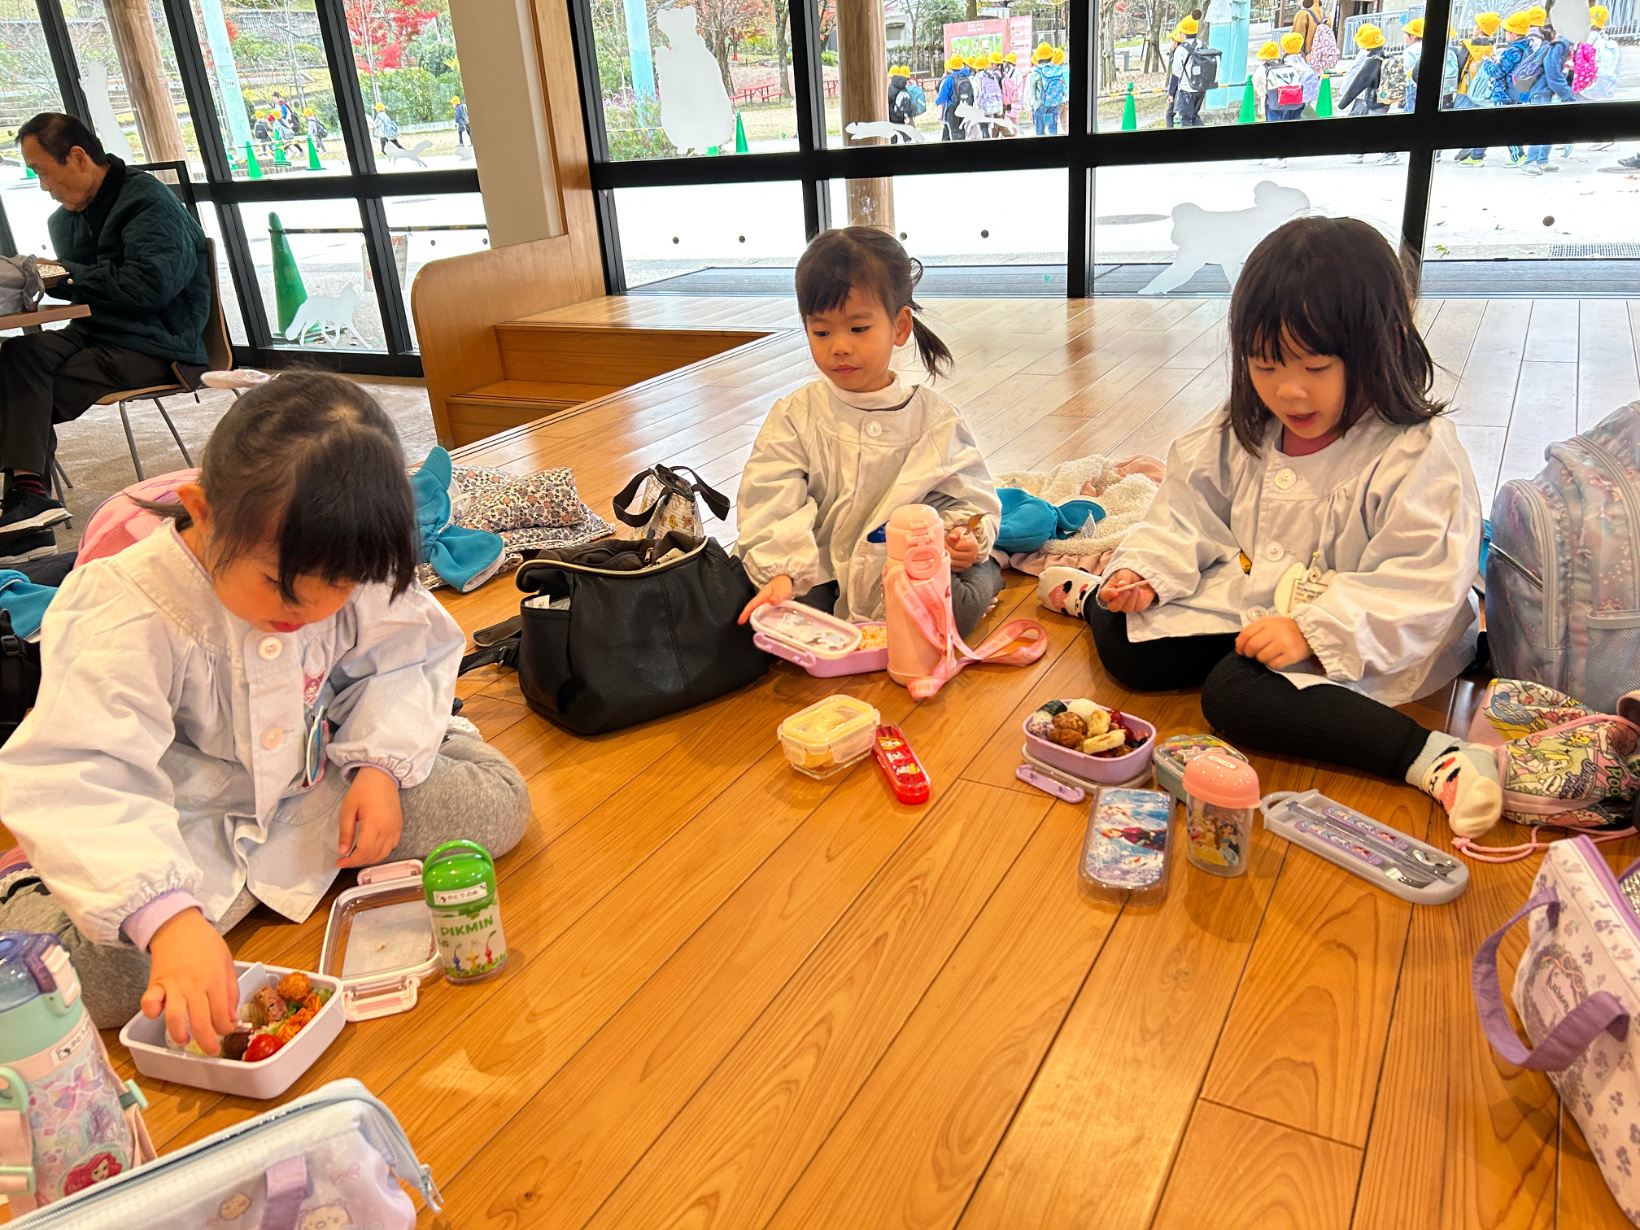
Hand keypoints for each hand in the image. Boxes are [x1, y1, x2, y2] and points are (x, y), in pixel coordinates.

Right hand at [142, 908, 237, 1053]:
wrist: (178, 926)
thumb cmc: (206, 944)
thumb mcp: (227, 962)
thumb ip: (230, 991)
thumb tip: (231, 1019)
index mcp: (215, 980)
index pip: (222, 1013)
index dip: (226, 1028)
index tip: (227, 1032)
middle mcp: (195, 986)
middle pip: (200, 1021)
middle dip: (207, 1042)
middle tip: (211, 1051)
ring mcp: (173, 986)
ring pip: (175, 1017)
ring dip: (179, 1034)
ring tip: (185, 1041)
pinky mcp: (155, 984)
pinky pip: (149, 1002)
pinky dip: (151, 1012)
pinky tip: (157, 1017)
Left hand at [337, 765, 403, 867]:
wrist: (381, 776)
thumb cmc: (362, 790)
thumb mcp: (348, 809)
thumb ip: (346, 832)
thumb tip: (343, 851)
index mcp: (374, 824)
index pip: (364, 851)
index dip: (351, 861)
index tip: (340, 862)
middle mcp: (388, 829)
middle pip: (374, 855)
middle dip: (358, 861)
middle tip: (345, 860)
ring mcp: (396, 828)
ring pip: (385, 853)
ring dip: (370, 859)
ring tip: (357, 856)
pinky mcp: (399, 826)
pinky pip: (392, 846)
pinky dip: (382, 852)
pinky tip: (371, 849)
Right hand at [738, 573, 793, 623]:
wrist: (785, 580)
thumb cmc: (781, 584)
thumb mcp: (781, 590)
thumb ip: (777, 596)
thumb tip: (772, 602)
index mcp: (762, 596)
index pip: (751, 605)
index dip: (745, 613)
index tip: (740, 621)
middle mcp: (762, 601)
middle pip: (753, 611)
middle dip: (751, 619)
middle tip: (752, 628)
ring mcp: (766, 605)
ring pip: (759, 613)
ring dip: (758, 621)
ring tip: (760, 629)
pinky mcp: (770, 607)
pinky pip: (766, 614)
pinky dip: (766, 620)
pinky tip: (769, 626)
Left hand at [947, 528, 979, 571]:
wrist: (967, 543)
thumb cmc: (961, 536)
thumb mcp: (959, 531)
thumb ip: (955, 533)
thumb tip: (951, 537)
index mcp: (973, 546)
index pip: (957, 546)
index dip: (950, 542)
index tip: (948, 539)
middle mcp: (972, 556)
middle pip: (954, 554)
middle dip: (946, 548)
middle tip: (944, 544)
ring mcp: (968, 564)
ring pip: (952, 562)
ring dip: (946, 555)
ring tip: (945, 549)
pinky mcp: (963, 569)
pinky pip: (952, 567)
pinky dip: (948, 561)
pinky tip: (948, 555)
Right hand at [1100, 568, 1155, 612]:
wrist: (1141, 578)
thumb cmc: (1128, 576)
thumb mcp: (1125, 572)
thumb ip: (1123, 577)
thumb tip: (1122, 584)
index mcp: (1109, 591)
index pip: (1104, 596)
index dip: (1108, 595)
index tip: (1114, 592)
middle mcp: (1115, 601)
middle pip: (1113, 607)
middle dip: (1121, 600)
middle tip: (1127, 591)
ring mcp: (1125, 606)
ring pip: (1126, 608)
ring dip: (1132, 597)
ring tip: (1136, 587)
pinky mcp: (1136, 607)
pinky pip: (1137, 607)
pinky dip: (1140, 598)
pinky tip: (1141, 591)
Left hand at [1235, 615, 1313, 669]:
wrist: (1308, 632)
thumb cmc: (1285, 629)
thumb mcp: (1269, 624)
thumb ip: (1254, 631)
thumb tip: (1239, 644)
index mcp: (1267, 623)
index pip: (1246, 633)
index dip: (1240, 644)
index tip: (1240, 650)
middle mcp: (1275, 632)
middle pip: (1252, 647)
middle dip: (1249, 654)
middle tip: (1252, 655)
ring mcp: (1284, 644)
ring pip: (1262, 657)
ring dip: (1261, 659)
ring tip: (1267, 655)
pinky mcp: (1292, 655)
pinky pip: (1274, 665)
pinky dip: (1272, 664)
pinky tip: (1276, 659)